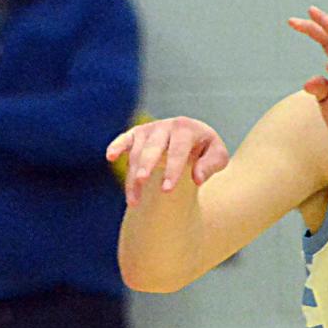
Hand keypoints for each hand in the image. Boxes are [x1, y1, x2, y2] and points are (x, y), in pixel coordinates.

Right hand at [106, 117, 229, 205]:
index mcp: (187, 128)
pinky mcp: (137, 134)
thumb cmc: (207, 151)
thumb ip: (211, 165)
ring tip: (133, 201)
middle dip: (146, 164)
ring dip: (132, 175)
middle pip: (153, 147)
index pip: (178, 150)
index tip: (167, 190)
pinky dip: (117, 146)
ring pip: (137, 152)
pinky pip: (125, 139)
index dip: (172, 170)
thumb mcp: (218, 156)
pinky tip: (110, 156)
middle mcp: (166, 126)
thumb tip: (196, 178)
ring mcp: (150, 129)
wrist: (196, 138)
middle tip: (141, 181)